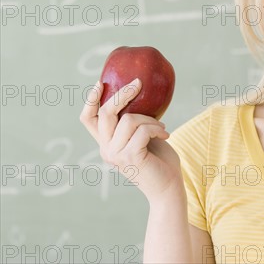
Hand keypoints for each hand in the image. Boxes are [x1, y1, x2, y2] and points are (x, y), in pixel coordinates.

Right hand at [79, 79, 182, 202]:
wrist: (169, 186)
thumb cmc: (160, 160)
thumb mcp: (144, 135)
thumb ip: (135, 122)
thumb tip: (139, 93)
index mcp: (106, 143)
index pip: (88, 120)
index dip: (90, 100)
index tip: (100, 83)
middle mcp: (106, 149)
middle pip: (105, 113)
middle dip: (123, 94)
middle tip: (139, 83)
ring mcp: (116, 154)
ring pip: (129, 120)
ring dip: (150, 119)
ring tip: (161, 126)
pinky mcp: (129, 157)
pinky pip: (142, 130)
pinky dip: (157, 128)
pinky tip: (166, 134)